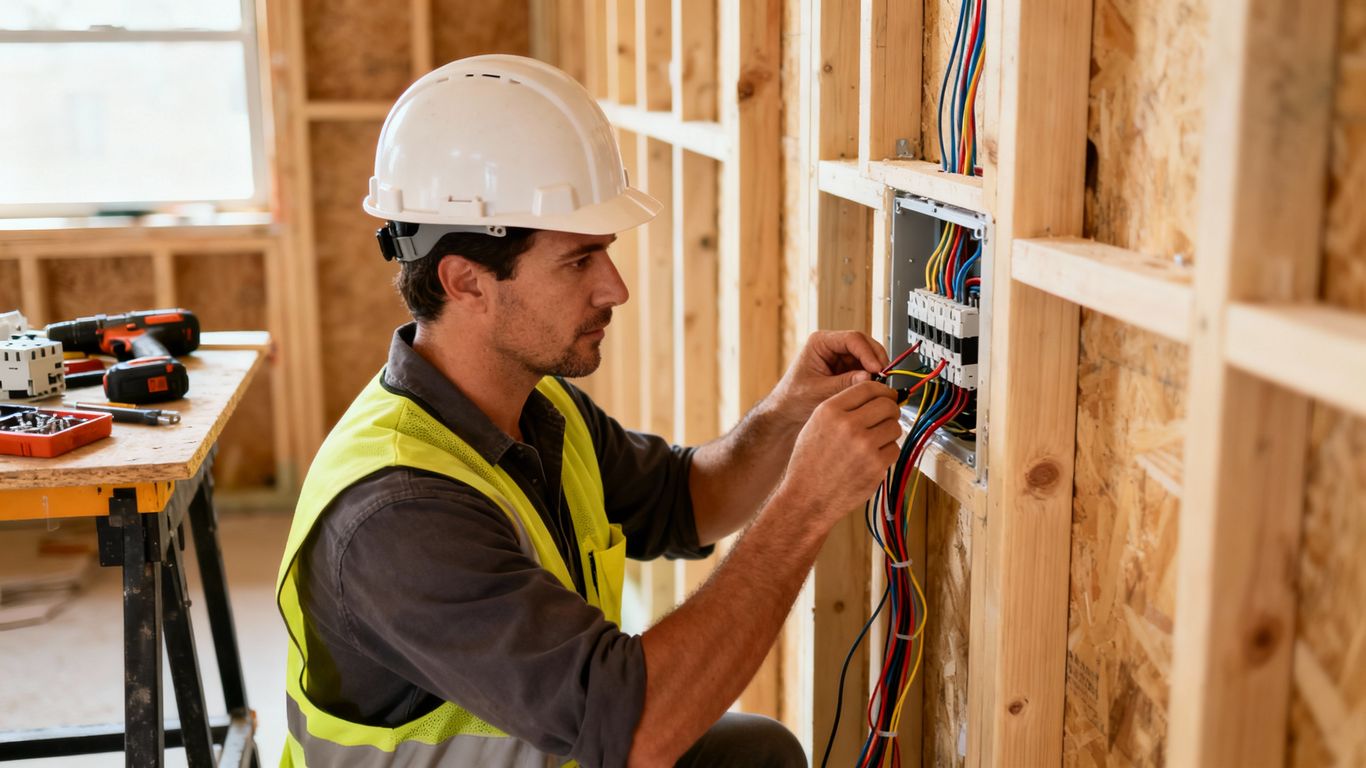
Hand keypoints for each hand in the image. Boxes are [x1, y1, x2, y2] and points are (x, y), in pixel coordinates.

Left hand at [769, 331, 890, 427]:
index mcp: (820, 342)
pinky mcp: (847, 370)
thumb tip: (868, 378)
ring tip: (880, 386)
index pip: (852, 339)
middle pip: (864, 344)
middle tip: (885, 378)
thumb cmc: (793, 398)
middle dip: (876, 360)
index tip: (877, 369)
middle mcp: (832, 346)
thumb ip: (843, 384)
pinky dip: (872, 378)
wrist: (786, 412)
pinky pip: (866, 369)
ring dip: (876, 370)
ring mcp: (841, 357)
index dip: (868, 353)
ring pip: (868, 356)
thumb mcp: (819, 392)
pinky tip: (874, 389)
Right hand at [779, 381, 901, 524]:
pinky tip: (871, 460)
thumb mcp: (815, 425)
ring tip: (873, 444)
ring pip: (894, 427)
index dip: (883, 390)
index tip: (888, 396)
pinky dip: (887, 454)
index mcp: (830, 410)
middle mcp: (848, 424)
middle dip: (890, 411)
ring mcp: (864, 446)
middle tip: (885, 419)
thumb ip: (843, 408)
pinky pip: (894, 449)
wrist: (806, 499)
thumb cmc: (810, 463)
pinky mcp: (876, 466)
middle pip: (887, 405)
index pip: (868, 387)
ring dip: (889, 434)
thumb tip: (876, 396)